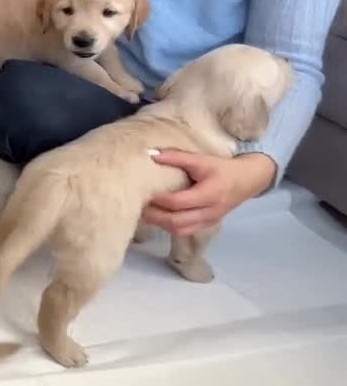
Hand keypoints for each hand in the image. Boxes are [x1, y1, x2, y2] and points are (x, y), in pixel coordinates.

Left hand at [141, 150, 275, 235]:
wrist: (247, 180)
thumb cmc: (222, 168)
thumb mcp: (202, 159)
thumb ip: (176, 156)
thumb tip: (150, 153)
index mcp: (210, 194)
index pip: (179, 202)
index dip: (160, 199)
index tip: (144, 192)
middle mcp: (210, 212)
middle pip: (177, 221)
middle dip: (155, 216)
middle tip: (137, 206)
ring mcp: (209, 221)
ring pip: (180, 230)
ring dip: (160, 223)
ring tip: (143, 212)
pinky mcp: (206, 225)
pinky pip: (185, 231)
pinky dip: (169, 227)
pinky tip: (157, 218)